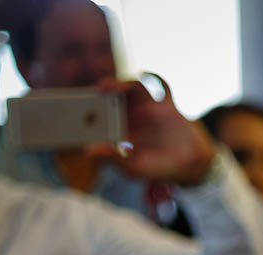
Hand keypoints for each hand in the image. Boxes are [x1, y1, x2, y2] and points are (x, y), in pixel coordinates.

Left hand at [87, 74, 214, 186]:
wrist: (191, 162)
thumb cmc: (158, 167)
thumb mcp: (136, 168)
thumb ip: (115, 160)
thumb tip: (89, 151)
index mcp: (115, 129)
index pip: (95, 116)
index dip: (82, 111)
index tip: (71, 111)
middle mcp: (128, 113)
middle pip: (110, 96)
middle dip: (98, 93)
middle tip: (89, 95)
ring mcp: (145, 105)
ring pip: (129, 87)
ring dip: (118, 83)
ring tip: (107, 86)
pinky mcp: (163, 100)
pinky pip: (157, 84)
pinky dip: (151, 78)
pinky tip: (145, 78)